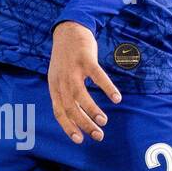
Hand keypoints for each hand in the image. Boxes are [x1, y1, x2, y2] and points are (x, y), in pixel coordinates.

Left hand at [48, 20, 120, 142]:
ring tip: (104, 121)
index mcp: (55, 87)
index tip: (80, 140)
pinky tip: (116, 98)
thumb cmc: (66, 58)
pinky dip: (107, 88)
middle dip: (84, 124)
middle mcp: (61, 80)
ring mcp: (73, 69)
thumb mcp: (58, 77)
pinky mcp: (86, 59)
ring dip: (93, 111)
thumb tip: (76, 117)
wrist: (68, 30)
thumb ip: (65, 95)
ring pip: (81, 95)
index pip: (59, 112)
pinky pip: (97, 76)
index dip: (68, 127)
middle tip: (98, 135)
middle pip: (71, 107)